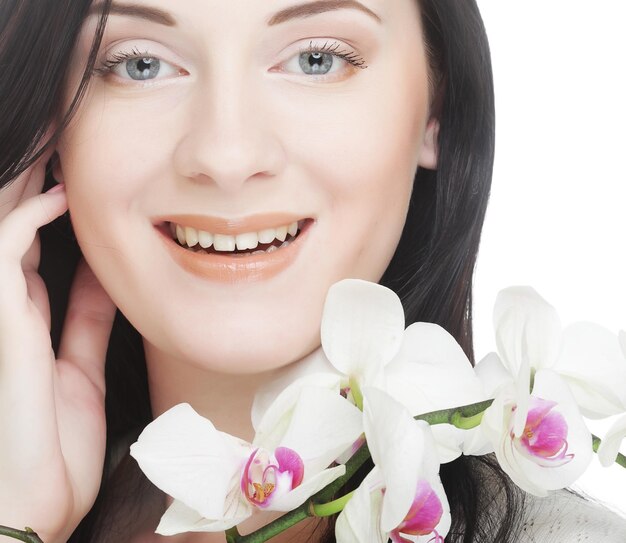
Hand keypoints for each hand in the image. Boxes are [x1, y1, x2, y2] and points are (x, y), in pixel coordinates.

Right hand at [0, 143, 115, 541]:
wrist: (34, 503)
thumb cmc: (52, 444)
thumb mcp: (80, 370)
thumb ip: (87, 323)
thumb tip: (107, 278)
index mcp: (27, 317)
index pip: (30, 245)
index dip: (49, 206)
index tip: (77, 172)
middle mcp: (6, 307)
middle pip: (11, 226)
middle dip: (31, 182)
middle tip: (60, 141)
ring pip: (1, 228)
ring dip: (23, 185)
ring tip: (53, 144)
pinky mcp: (1, 324)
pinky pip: (3, 252)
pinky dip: (27, 218)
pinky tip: (58, 195)